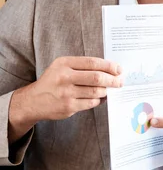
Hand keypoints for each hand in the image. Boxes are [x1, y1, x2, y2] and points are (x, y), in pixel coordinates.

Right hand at [8, 56, 122, 141]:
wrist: (34, 100)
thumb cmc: (53, 81)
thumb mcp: (61, 67)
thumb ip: (82, 66)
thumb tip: (109, 70)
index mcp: (64, 63)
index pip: (92, 63)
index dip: (109, 66)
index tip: (118, 69)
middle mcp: (64, 77)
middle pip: (97, 78)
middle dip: (113, 80)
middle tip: (120, 82)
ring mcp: (66, 93)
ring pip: (96, 92)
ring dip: (105, 91)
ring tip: (107, 90)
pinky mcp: (69, 107)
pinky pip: (91, 103)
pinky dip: (98, 100)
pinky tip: (98, 98)